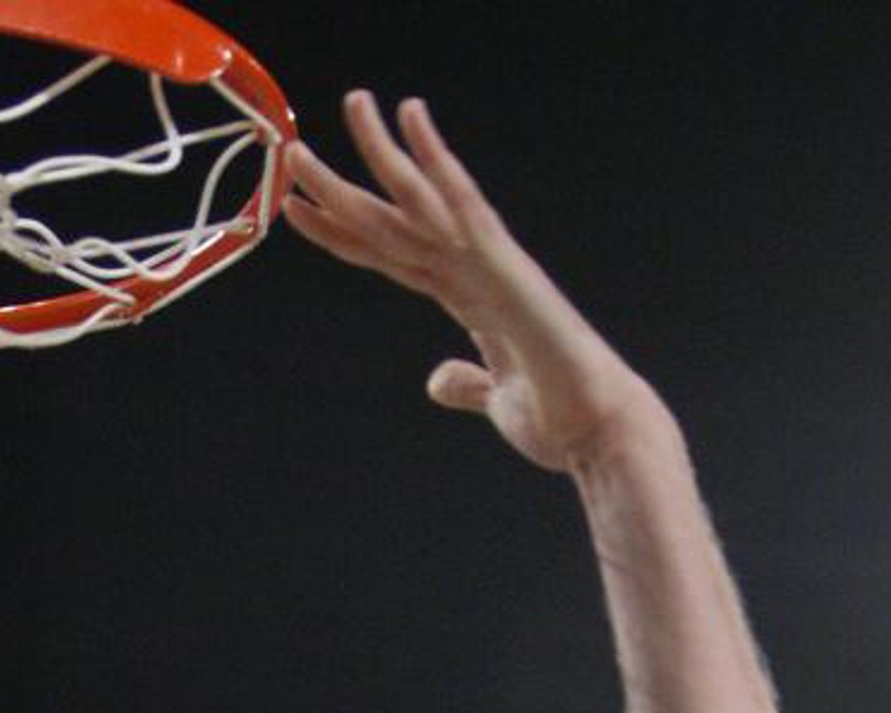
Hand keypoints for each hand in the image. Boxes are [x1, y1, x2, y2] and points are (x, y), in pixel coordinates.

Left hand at [282, 94, 658, 473]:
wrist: (598, 430)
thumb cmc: (559, 417)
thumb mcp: (495, 401)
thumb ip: (467, 383)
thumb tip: (439, 380)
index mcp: (469, 296)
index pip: (391, 255)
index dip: (342, 233)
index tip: (298, 210)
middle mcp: (475, 269)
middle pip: (394, 222)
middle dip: (342, 188)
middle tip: (292, 153)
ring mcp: (490, 263)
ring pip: (420, 201)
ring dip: (381, 153)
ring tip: (352, 104)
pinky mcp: (506, 267)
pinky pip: (463, 204)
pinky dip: (437, 160)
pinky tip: (413, 118)